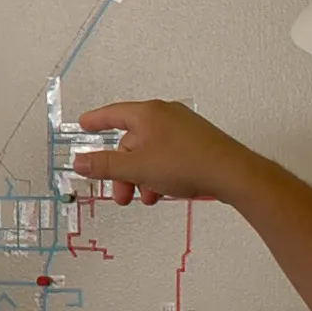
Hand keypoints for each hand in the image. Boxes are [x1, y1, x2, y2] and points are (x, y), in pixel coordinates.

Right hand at [69, 99, 260, 206]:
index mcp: (148, 114)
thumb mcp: (137, 168)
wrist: (231, 173)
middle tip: (121, 194)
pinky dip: (159, 173)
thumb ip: (106, 165)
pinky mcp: (196, 142)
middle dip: (123, 169)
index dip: (96, 121)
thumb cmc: (188, 163)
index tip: (84, 124)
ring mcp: (182, 128)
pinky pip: (167, 155)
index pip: (113, 114)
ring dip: (142, 176)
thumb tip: (80, 162)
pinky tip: (163, 192)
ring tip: (147, 197)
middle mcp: (165, 115)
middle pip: (131, 140)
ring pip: (150, 151)